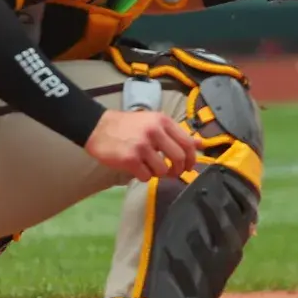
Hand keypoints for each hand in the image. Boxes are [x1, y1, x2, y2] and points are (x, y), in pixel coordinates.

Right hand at [85, 110, 201, 180]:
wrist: (97, 127)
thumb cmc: (127, 125)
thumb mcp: (153, 123)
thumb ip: (175, 134)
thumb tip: (200, 143)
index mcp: (162, 121)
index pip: (187, 143)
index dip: (192, 158)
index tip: (189, 166)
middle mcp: (154, 132)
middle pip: (179, 158)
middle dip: (178, 170)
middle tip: (172, 173)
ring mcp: (142, 146)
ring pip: (163, 170)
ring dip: (158, 174)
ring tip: (149, 168)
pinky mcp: (130, 159)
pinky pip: (146, 176)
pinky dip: (144, 176)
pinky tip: (137, 169)